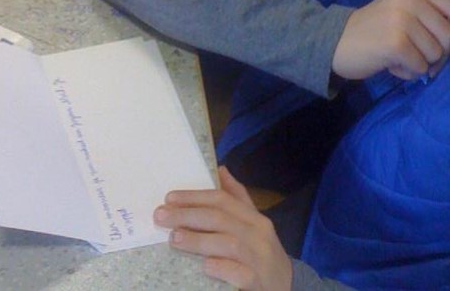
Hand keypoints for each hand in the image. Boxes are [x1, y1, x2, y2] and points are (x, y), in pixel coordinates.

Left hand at [154, 167, 293, 290]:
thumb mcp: (253, 225)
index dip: (195, 197)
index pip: (222, 200)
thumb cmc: (261, 253)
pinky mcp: (258, 283)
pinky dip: (221, 268)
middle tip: (161, 216)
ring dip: (198, 240)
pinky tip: (205, 266)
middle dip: (188, 215)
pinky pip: (240, 274)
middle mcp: (259, 235)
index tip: (169, 198)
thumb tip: (220, 169)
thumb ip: (237, 198)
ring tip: (175, 238)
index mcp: (255, 218)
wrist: (288, 288)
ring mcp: (260, 260)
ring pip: (228, 244)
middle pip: (220, 219)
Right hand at [332, 0, 449, 80]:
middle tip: (417, 55)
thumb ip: (428, 14)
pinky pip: (421, 68)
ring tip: (400, 57)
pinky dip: (409, 73)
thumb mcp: (401, 9)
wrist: (336, 40)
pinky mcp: (396, 43)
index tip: (442, 43)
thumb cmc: (375, 29)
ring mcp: (402, 19)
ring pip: (437, 54)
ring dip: (421, 64)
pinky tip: (392, 64)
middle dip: (439, 53)